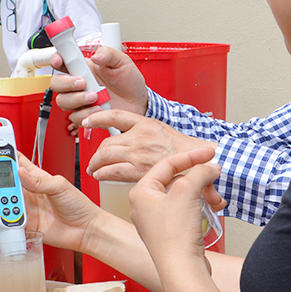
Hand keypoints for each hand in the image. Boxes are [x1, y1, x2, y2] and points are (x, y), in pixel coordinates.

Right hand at [0, 155, 105, 253]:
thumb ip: (39, 181)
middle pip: (5, 186)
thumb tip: (21, 172)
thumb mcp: (59, 186)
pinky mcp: (28, 226)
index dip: (5, 157)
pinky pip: (9, 224)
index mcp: (38, 179)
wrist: (86, 229)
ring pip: (4, 204)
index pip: (18, 164)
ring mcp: (28, 210)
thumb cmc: (78, 205)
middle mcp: (30, 193)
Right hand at [49, 46, 148, 132]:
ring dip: (77, 99)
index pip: (61, 61)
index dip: (56, 59)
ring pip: (63, 101)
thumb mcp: (122, 62)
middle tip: (83, 83)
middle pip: (56, 83)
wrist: (139, 102)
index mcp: (83, 68)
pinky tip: (99, 109)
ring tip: (95, 97)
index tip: (59, 60)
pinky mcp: (86, 115)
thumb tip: (96, 55)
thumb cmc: (129, 81)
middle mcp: (78, 84)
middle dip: (66, 83)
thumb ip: (108, 54)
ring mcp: (80, 100)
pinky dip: (86, 114)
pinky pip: (75, 117)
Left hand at [83, 110, 214, 181]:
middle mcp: (139, 136)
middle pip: (106, 142)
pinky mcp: (138, 170)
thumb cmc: (187, 150)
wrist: (203, 160)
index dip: (97, 118)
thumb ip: (145, 133)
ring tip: (94, 169)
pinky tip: (100, 175)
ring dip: (96, 164)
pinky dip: (103, 173)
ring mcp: (138, 153)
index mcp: (146, 124)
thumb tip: (131, 136)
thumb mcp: (164, 131)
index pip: (115, 116)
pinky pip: (111, 171)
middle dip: (97, 153)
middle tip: (95, 160)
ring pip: (105, 156)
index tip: (87, 120)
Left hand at [130, 148, 223, 281]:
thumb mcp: (188, 191)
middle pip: (175, 180)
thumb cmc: (175, 234)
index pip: (167, 164)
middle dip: (199, 178)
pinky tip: (212, 209)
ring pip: (182, 196)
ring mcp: (156, 221)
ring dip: (202, 193)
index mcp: (140, 192)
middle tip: (215, 177)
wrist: (182, 270)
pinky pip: (185, 211)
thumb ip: (200, 172)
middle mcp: (144, 206)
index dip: (191, 156)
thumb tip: (210, 167)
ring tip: (216, 199)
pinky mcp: (169, 233)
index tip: (210, 152)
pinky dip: (199, 206)